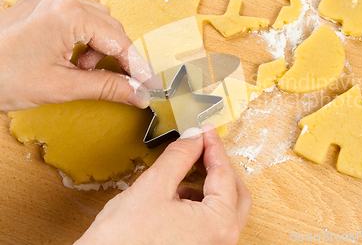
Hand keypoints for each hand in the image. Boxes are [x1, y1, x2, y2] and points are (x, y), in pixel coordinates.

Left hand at [0, 0, 159, 111]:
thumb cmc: (1, 77)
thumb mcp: (61, 87)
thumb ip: (107, 87)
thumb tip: (137, 94)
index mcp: (68, 15)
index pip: (119, 40)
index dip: (137, 66)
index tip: (150, 84)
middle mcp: (61, 0)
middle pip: (111, 27)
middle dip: (118, 57)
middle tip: (124, 83)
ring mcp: (50, 0)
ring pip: (97, 21)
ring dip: (101, 47)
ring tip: (86, 71)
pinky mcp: (43, 6)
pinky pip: (79, 18)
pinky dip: (85, 40)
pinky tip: (74, 59)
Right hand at [75, 124, 252, 244]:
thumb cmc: (124, 240)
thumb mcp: (154, 186)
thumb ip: (179, 156)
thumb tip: (194, 138)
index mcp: (219, 224)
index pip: (225, 174)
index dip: (213, 147)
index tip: (206, 131)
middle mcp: (222, 240)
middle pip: (235, 192)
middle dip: (218, 166)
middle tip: (202, 146)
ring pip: (224, 208)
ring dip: (210, 185)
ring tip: (188, 168)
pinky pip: (211, 222)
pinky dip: (202, 203)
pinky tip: (180, 194)